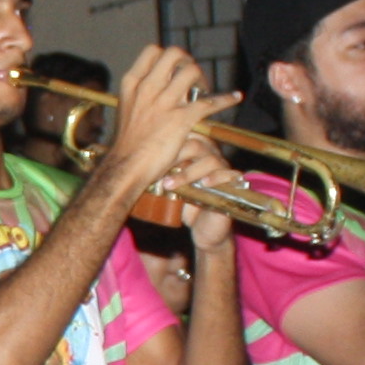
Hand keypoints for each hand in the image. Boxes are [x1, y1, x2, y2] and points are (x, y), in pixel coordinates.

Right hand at [93, 44, 232, 203]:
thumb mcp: (127, 108)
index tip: (176, 68)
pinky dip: (226, 99)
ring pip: (191, 71)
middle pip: (174, 54)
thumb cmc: (128, 142)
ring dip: (203, 78)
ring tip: (205, 91)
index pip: (153, 51)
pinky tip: (235, 98)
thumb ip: (142, 93)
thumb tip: (160, 84)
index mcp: (132, 83)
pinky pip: (209, 102)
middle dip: (188, 61)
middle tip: (193, 77)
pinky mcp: (180, 119)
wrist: (126, 166)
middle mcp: (147, 88)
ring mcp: (164, 102)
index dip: (169, 56)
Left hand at [156, 134, 238, 251]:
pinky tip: (203, 183)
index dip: (169, 144)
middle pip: (197, 144)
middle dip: (175, 157)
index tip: (150, 158)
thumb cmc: (183, 204)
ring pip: (210, 159)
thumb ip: (156, 172)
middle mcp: (210, 155)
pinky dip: (215, 177)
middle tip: (158, 171)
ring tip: (171, 184)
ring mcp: (223, 168)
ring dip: (188, 172)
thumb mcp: (166, 186)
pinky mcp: (233, 184)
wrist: (201, 228)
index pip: (185, 135)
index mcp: (195, 150)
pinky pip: (228, 174)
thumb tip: (131, 163)